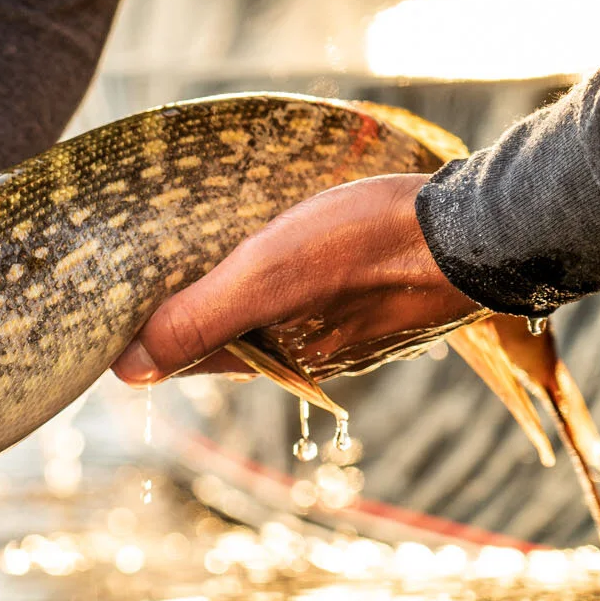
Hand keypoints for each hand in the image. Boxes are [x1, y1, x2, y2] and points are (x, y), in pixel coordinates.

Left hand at [112, 173, 483, 384]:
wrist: (487, 228)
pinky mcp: (382, 293)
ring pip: (275, 311)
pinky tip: (285, 241)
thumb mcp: (268, 276)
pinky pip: (317, 289)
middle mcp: (314, 351)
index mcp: (280, 354)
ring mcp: (352, 324)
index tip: (112, 305)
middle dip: (192, 308)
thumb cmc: (372, 246)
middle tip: (148, 268)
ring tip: (204, 248)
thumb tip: (125, 371)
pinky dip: (289, 272)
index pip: (190, 352)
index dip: (149, 333)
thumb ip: (199, 318)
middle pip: (231, 333)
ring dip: (241, 287)